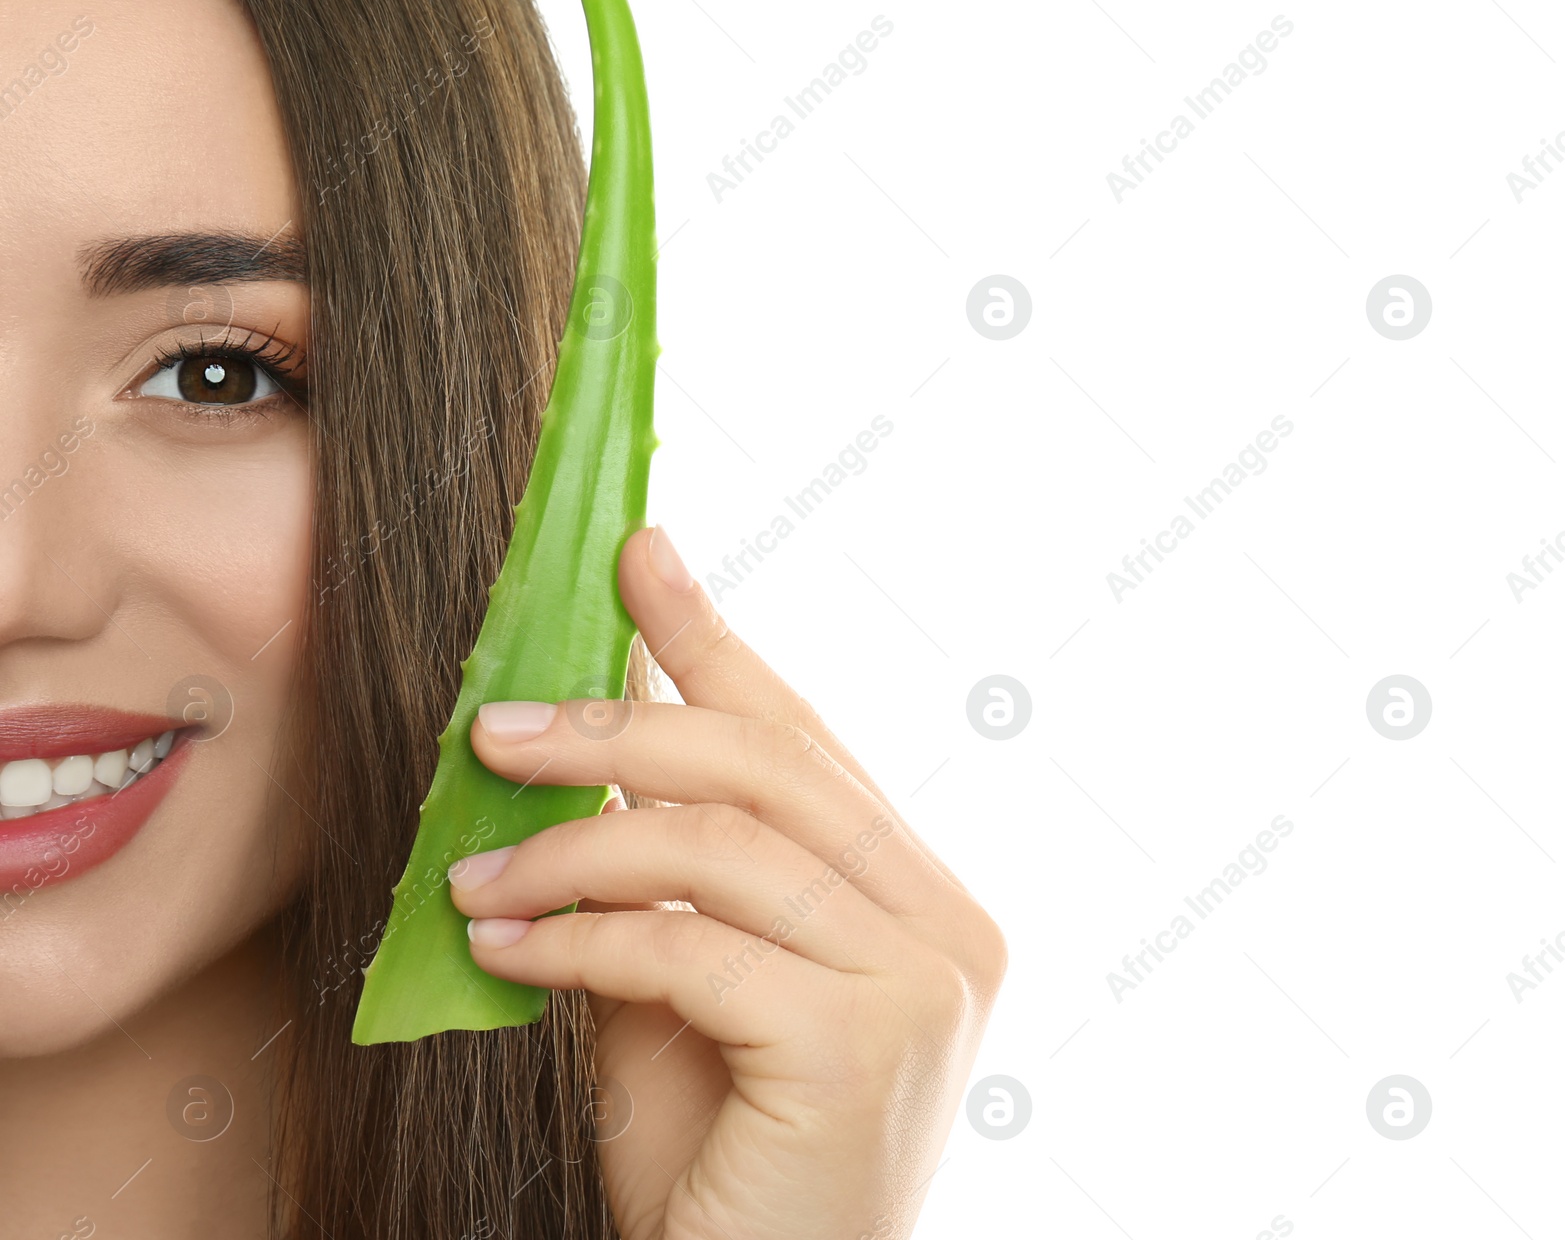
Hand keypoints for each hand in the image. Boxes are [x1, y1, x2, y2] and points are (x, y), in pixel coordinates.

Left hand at [447, 525, 1006, 1239]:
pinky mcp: (864, 1043)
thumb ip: (659, 866)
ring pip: (724, 846)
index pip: (804, 737)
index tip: (639, 553)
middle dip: (617, 729)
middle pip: (767, 767)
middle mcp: (946, 924)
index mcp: (917, 896)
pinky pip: (691, 946)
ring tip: (469, 872)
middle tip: (495, 725)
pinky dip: (579, 939)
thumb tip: (580, 734)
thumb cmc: (716, 1158)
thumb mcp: (680, 981)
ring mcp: (922, 980)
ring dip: (571, 848)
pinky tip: (501, 952)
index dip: (714, 637)